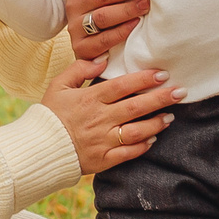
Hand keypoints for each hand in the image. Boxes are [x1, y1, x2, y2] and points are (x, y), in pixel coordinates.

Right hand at [44, 57, 182, 173]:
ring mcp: (102, 140)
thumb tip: (103, 58)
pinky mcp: (103, 159)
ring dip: (156, 123)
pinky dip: (142, 146)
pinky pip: (128, 153)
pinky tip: (153, 138)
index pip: (122, 86)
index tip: (162, 74)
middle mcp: (99, 119)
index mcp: (90, 99)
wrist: (38, 148)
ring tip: (170, 117)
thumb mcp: (59, 85)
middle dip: (161, 98)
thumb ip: (80, 69)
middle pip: (136, 107)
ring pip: (136, 131)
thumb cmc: (49, 114)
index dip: (144, 79)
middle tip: (180, 93)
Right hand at [64, 0, 148, 60]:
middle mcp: (74, 4)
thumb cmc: (103, 14)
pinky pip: (104, 40)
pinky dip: (121, 32)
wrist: (91, 50)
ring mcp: (75, 27)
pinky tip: (135, 25)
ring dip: (127, 10)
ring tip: (145, 6)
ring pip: (103, 17)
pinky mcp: (81, 48)